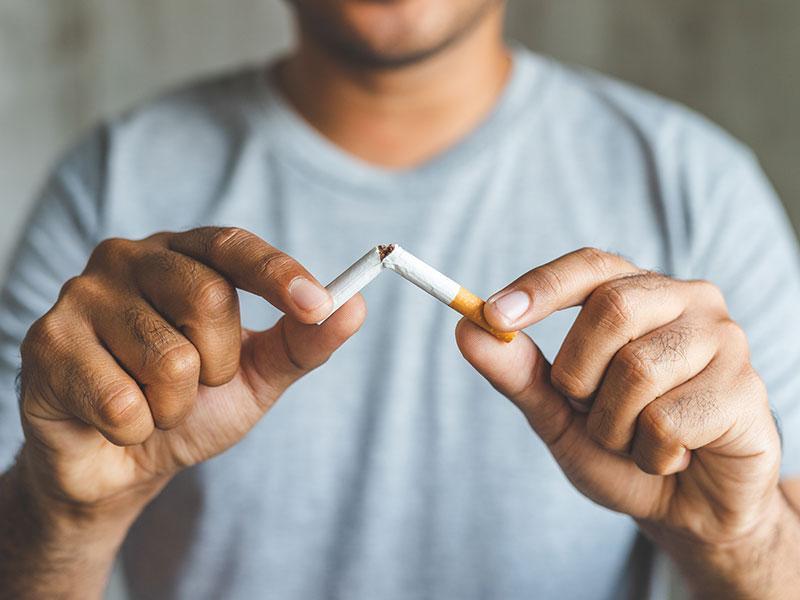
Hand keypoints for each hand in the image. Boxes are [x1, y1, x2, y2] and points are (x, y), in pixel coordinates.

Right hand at [18, 227, 364, 520]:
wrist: (122, 463)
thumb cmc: (190, 405)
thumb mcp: (257, 374)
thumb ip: (303, 341)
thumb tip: (355, 306)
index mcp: (183, 256)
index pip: (233, 246)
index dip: (278, 274)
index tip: (317, 305)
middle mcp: (129, 259)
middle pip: (208, 297)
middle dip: (218, 365)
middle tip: (195, 383)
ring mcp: (81, 296)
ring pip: (168, 358)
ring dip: (175, 405)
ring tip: (151, 403)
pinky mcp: (45, 343)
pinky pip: (122, 401)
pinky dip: (136, 429)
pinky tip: (115, 420)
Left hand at [457, 247, 781, 545]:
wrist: (686, 509)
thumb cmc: (621, 447)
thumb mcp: (558, 412)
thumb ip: (518, 372)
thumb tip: (466, 329)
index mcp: (640, 292)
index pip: (590, 266)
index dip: (540, 286)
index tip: (492, 315)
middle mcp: (687, 301)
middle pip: (611, 309)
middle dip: (578, 374)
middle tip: (590, 409)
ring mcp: (724, 340)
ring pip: (637, 370)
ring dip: (613, 425)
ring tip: (635, 439)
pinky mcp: (745, 389)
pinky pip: (669, 420)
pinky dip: (650, 453)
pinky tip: (671, 457)